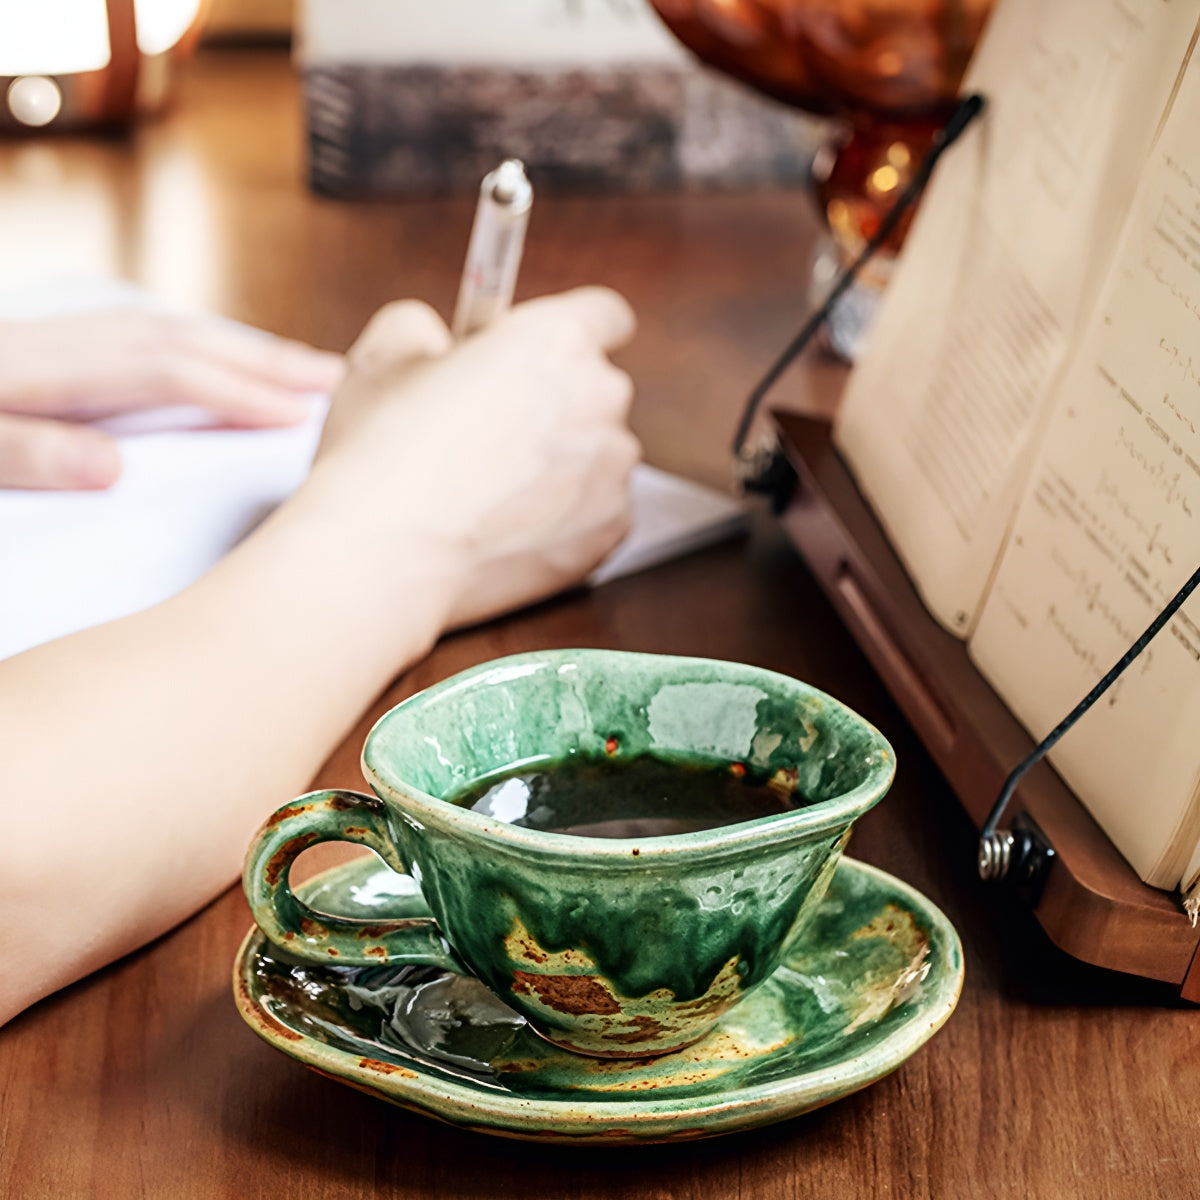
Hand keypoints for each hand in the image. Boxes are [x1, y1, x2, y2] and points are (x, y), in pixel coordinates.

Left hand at [0, 308, 343, 489]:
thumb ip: (29, 455)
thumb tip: (111, 468)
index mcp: (34, 371)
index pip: (162, 374)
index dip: (237, 392)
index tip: (300, 417)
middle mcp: (53, 345)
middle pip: (178, 340)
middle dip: (263, 358)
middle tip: (335, 377)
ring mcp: (47, 341)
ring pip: (164, 332)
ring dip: (238, 348)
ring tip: (297, 367)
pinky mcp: (40, 348)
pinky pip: (140, 335)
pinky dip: (197, 345)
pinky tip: (218, 360)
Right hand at [304, 287, 639, 627]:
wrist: (386, 555)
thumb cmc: (382, 453)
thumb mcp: (383, 356)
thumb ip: (425, 328)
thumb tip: (436, 341)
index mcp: (558, 338)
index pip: (605, 315)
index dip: (570, 333)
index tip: (544, 355)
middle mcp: (602, 397)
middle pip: (596, 390)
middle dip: (555, 404)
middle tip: (491, 431)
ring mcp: (613, 469)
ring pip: (597, 454)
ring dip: (562, 463)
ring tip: (494, 489)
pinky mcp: (609, 531)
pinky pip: (597, 511)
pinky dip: (565, 518)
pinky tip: (509, 526)